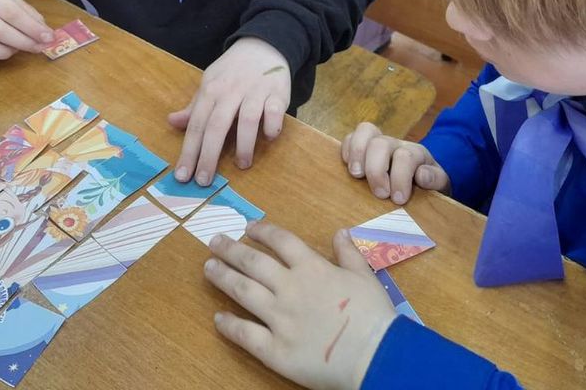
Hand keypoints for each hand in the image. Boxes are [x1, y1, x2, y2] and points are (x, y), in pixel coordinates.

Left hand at [169, 37, 289, 184]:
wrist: (264, 44)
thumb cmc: (233, 70)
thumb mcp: (210, 83)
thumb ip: (195, 106)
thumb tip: (172, 122)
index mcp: (211, 90)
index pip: (196, 124)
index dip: (189, 151)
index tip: (182, 176)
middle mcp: (231, 91)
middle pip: (217, 125)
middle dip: (209, 155)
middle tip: (204, 181)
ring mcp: (255, 90)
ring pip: (247, 120)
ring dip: (244, 145)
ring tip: (242, 165)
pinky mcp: (278, 91)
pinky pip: (275, 111)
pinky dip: (272, 125)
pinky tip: (269, 138)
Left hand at [205, 221, 396, 389]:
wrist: (376, 356)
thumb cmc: (375, 316)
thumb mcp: (365, 277)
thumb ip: (348, 254)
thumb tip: (340, 232)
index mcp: (312, 268)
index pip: (280, 241)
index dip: (262, 232)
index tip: (248, 228)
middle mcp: (290, 288)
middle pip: (253, 262)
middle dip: (230, 249)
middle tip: (214, 241)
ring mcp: (279, 318)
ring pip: (243, 291)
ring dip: (222, 277)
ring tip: (208, 268)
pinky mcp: (274, 349)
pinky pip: (245, 334)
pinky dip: (229, 324)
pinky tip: (218, 318)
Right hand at [341, 121, 450, 203]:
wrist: (422, 177)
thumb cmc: (427, 183)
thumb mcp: (440, 184)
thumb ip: (436, 179)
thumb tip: (421, 175)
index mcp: (416, 153)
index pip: (405, 156)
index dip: (400, 177)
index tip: (398, 199)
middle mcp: (396, 144)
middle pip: (381, 143)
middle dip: (377, 170)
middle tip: (379, 194)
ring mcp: (377, 142)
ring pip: (365, 131)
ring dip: (357, 153)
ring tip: (357, 175)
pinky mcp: (362, 147)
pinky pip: (350, 137)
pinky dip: (346, 149)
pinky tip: (347, 167)